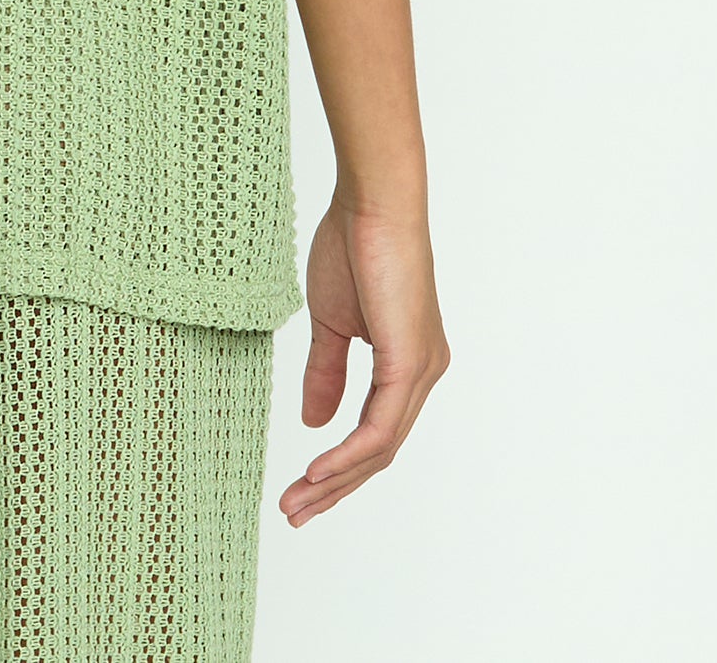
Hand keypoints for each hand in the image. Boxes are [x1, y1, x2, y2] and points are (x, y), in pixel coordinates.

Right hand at [279, 192, 449, 526]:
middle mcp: (422, 375)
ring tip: (297, 502)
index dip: (337, 466)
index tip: (299, 488)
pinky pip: (379, 428)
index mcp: (405, 364)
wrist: (371, 204)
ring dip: (335, 481)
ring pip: (380, 449)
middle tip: (294, 513)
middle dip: (333, 488)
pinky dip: (347, 454)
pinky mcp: (411, 364)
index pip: (373, 434)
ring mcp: (421, 372)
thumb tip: (314, 424)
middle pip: (378, 453)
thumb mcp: (332, 323)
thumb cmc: (353, 246)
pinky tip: (318, 470)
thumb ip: (326, 373)